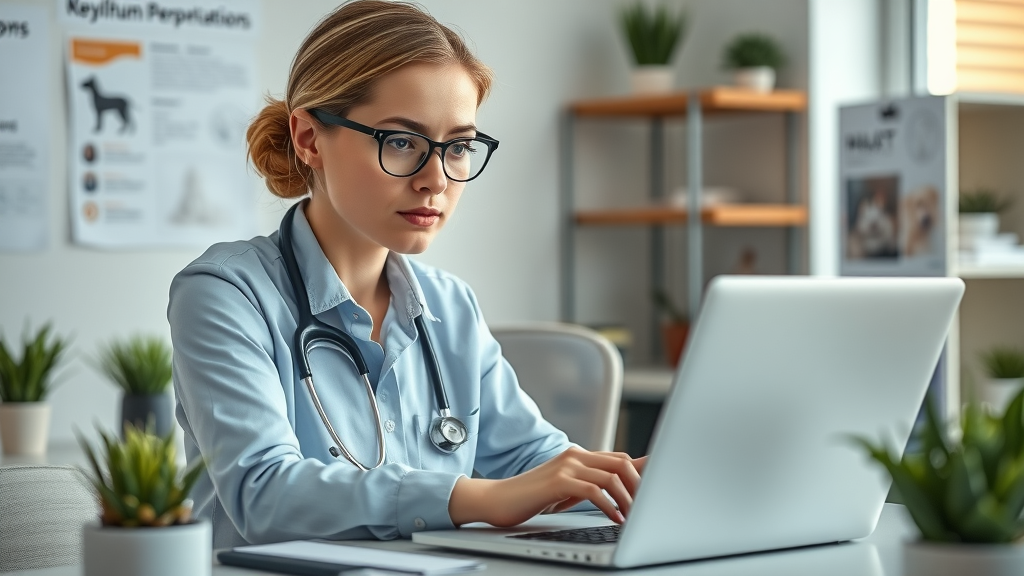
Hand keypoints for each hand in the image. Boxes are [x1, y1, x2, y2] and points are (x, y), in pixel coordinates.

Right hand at [449, 447, 646, 527]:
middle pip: (622, 463)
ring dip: (629, 499)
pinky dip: (610, 506)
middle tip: (648, 508)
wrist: (496, 499)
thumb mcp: (566, 489)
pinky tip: (614, 518)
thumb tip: (620, 489)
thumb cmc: (530, 497)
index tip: (659, 490)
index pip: (620, 458)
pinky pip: (594, 491)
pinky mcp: (558, 481)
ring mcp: (566, 466)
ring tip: (633, 517)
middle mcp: (575, 456)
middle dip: (640, 486)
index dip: (642, 473)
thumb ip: (590, 484)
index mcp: (578, 456)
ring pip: (612, 476)